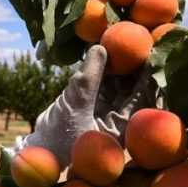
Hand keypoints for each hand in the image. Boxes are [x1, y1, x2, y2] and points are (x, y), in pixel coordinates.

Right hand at [19, 45, 156, 165]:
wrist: (38, 151)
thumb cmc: (59, 138)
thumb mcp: (75, 106)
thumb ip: (88, 78)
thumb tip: (101, 46)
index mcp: (125, 126)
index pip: (143, 95)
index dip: (148, 72)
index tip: (149, 48)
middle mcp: (121, 117)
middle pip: (135, 86)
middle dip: (136, 62)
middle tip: (140, 34)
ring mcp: (107, 108)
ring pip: (119, 80)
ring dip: (120, 60)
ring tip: (122, 34)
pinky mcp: (93, 101)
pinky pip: (103, 80)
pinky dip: (103, 64)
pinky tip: (104, 43)